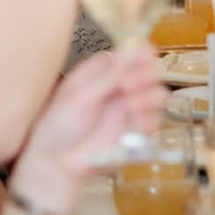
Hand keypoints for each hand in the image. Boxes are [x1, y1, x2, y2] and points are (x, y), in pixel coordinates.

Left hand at [14, 49, 167, 208]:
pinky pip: (154, 121)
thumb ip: (106, 77)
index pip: (132, 53)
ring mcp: (131, 108)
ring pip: (158, 94)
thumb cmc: (59, 126)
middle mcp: (121, 87)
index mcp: (104, 72)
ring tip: (131, 104)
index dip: (140, 53)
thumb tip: (129, 51)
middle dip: (145, 75)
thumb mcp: (79, 97)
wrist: (57, 163)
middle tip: (128, 85)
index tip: (141, 57)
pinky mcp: (136, 131)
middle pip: (150, 71)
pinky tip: (134, 121)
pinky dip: (149, 118)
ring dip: (149, 96)